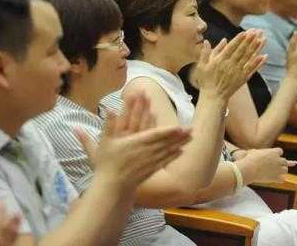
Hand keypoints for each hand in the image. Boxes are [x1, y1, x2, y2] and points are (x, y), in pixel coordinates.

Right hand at [76, 91, 191, 190]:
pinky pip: (165, 161)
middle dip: (179, 136)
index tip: (179, 126)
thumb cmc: (107, 164)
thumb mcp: (104, 142)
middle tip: (192, 129)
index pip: (155, 135)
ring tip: (190, 138)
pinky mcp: (150, 170)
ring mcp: (149, 162)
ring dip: (180, 144)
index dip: (168, 130)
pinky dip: (174, 156)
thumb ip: (108, 124)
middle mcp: (146, 152)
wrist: (112, 186)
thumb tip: (109, 109)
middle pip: (166, 142)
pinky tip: (181, 151)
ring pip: (168, 151)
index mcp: (136, 143)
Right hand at [198, 30, 266, 99]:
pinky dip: (258, 63)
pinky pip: (251, 69)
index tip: (244, 32)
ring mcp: (237, 72)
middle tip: (256, 32)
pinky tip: (264, 56)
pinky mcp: (242, 78)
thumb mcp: (201, 65)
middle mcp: (230, 65)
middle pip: (241, 51)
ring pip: (247, 58)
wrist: (213, 96)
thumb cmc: (206, 80)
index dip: (238, 40)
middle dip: (249, 41)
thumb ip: (205, 53)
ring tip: (261, 40)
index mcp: (220, 61)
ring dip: (255, 49)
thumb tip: (207, 41)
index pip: (231, 48)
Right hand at [235, 148, 296, 183]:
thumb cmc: (249, 159)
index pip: (280, 151)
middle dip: (281, 163)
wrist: (249, 168)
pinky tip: (277, 179)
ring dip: (282, 171)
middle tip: (280, 165)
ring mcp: (278, 169)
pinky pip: (282, 179)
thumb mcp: (252, 152)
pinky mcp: (276, 177)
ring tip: (279, 172)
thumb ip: (256, 152)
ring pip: (285, 170)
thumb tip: (254, 151)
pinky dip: (279, 179)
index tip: (274, 155)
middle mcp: (278, 160)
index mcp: (273, 152)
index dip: (277, 153)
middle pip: (284, 161)